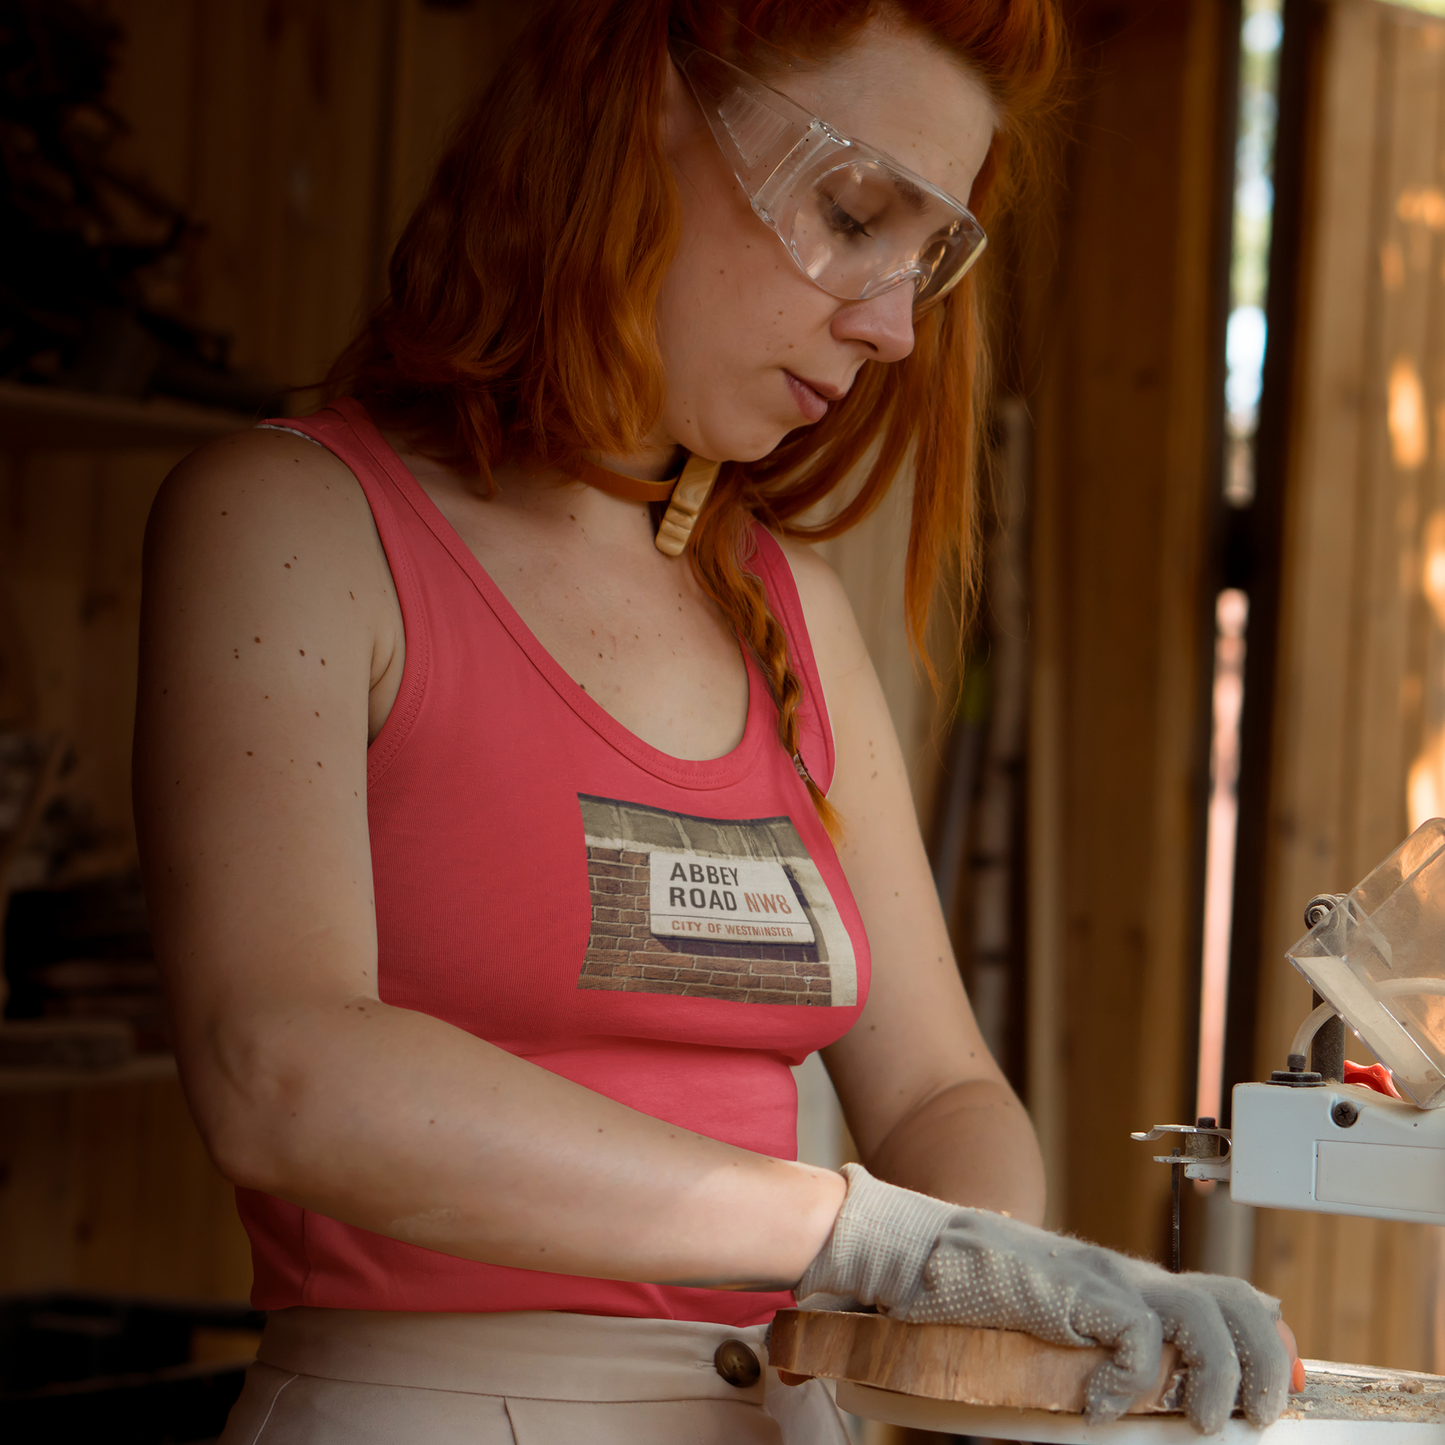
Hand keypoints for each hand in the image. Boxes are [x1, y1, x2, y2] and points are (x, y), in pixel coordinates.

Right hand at [795, 1164, 1290, 1433]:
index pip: (1224, 1298)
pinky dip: (1133, 1383)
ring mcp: (1105, 1281)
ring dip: (1217, 1379)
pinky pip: (1138, 1340)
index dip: (1265, 1338)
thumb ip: (1097, 1359)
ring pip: (1204, 1320)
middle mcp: (1128, 1277)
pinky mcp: (1077, 1292)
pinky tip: (1103, 1406)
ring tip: (1201, 1422)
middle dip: (1265, 1363)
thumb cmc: (972, 1300)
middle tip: (1255, 1416)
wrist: (918, 1252)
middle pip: (1236, 1304)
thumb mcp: (1054, 1332)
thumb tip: (1130, 1410)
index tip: (1281, 1387)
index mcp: (1129, 1287)